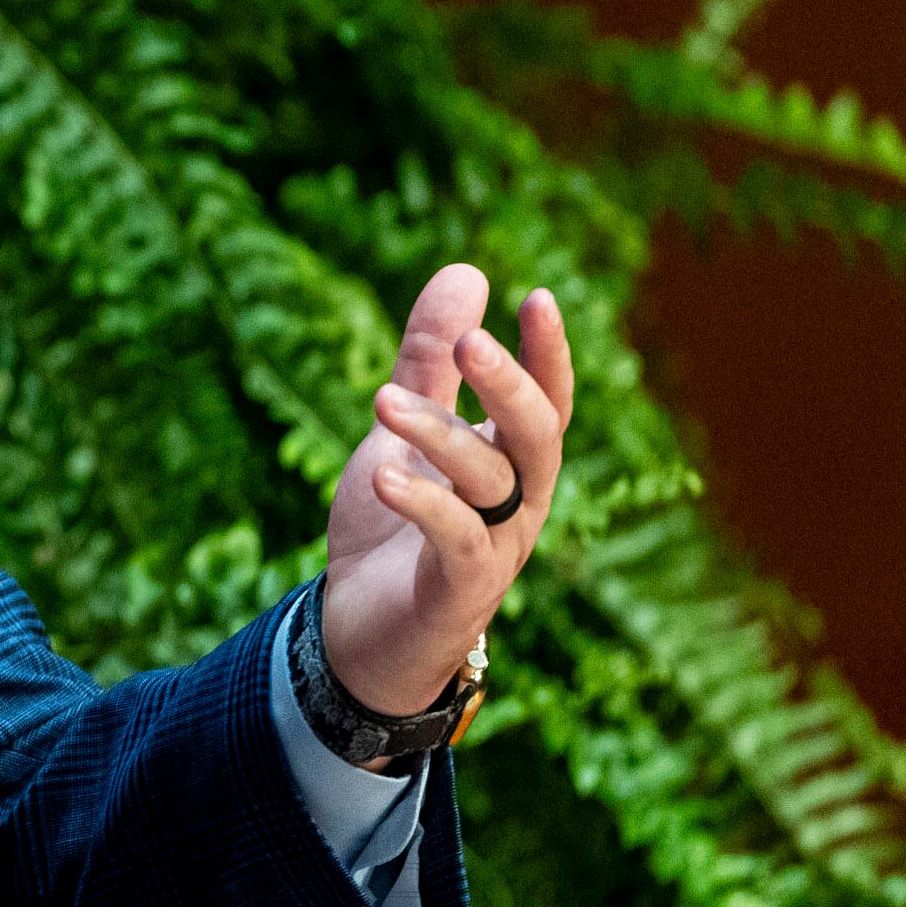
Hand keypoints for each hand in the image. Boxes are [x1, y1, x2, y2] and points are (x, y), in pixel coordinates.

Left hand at [321, 264, 573, 736]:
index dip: (548, 354)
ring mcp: (495, 550)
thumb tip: (468, 272)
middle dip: (510, 386)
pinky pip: (456, 540)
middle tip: (469, 340)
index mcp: (510, 463)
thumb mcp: (403, 433)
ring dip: (440, 434)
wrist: (357, 635)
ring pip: (491, 482)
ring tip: (381, 399)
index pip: (545, 401)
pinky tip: (383, 470)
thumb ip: (428, 363)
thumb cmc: (392, 531)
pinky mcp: (460, 591)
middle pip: (538, 437)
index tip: (537, 297)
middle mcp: (518, 504)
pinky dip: (425, 502)